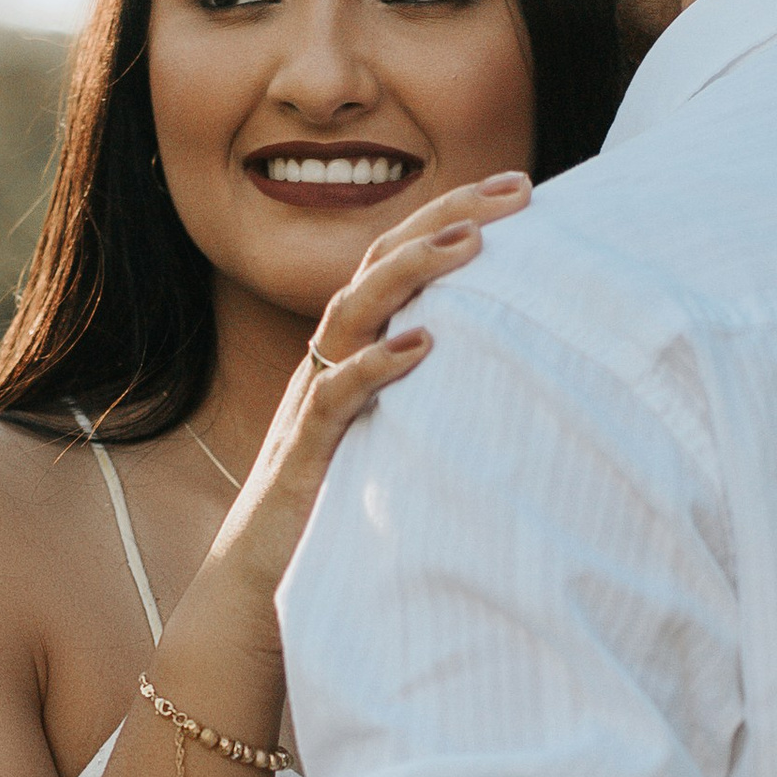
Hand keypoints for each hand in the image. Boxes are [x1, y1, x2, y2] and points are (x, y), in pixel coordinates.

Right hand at [204, 171, 528, 613]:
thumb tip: (512, 364)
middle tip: (514, 188)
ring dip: (414, 272)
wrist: (257, 589)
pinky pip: (337, 395)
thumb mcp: (397, 439)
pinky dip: (377, 365)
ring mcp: (314, 403)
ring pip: (355, 311)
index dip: (453, 214)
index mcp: (353, 352)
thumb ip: (434, 396)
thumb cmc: (336, 513)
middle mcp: (331, 362)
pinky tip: (423, 344)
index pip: (401, 260)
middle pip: (381, 263)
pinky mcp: (306, 453)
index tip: (519, 186)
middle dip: (446, 217)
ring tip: (472, 244)